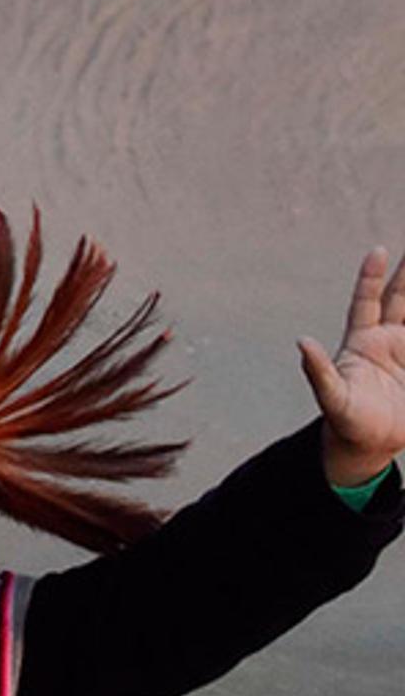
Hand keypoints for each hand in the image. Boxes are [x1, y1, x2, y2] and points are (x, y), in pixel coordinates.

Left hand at [300, 247, 404, 490]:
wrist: (368, 444)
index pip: (367, 302)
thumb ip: (318, 371)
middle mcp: (386, 342)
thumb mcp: (331, 397)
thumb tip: (301, 342)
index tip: (379, 250)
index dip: (371, 277)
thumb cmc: (345, 421)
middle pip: (400, 300)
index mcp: (362, 343)